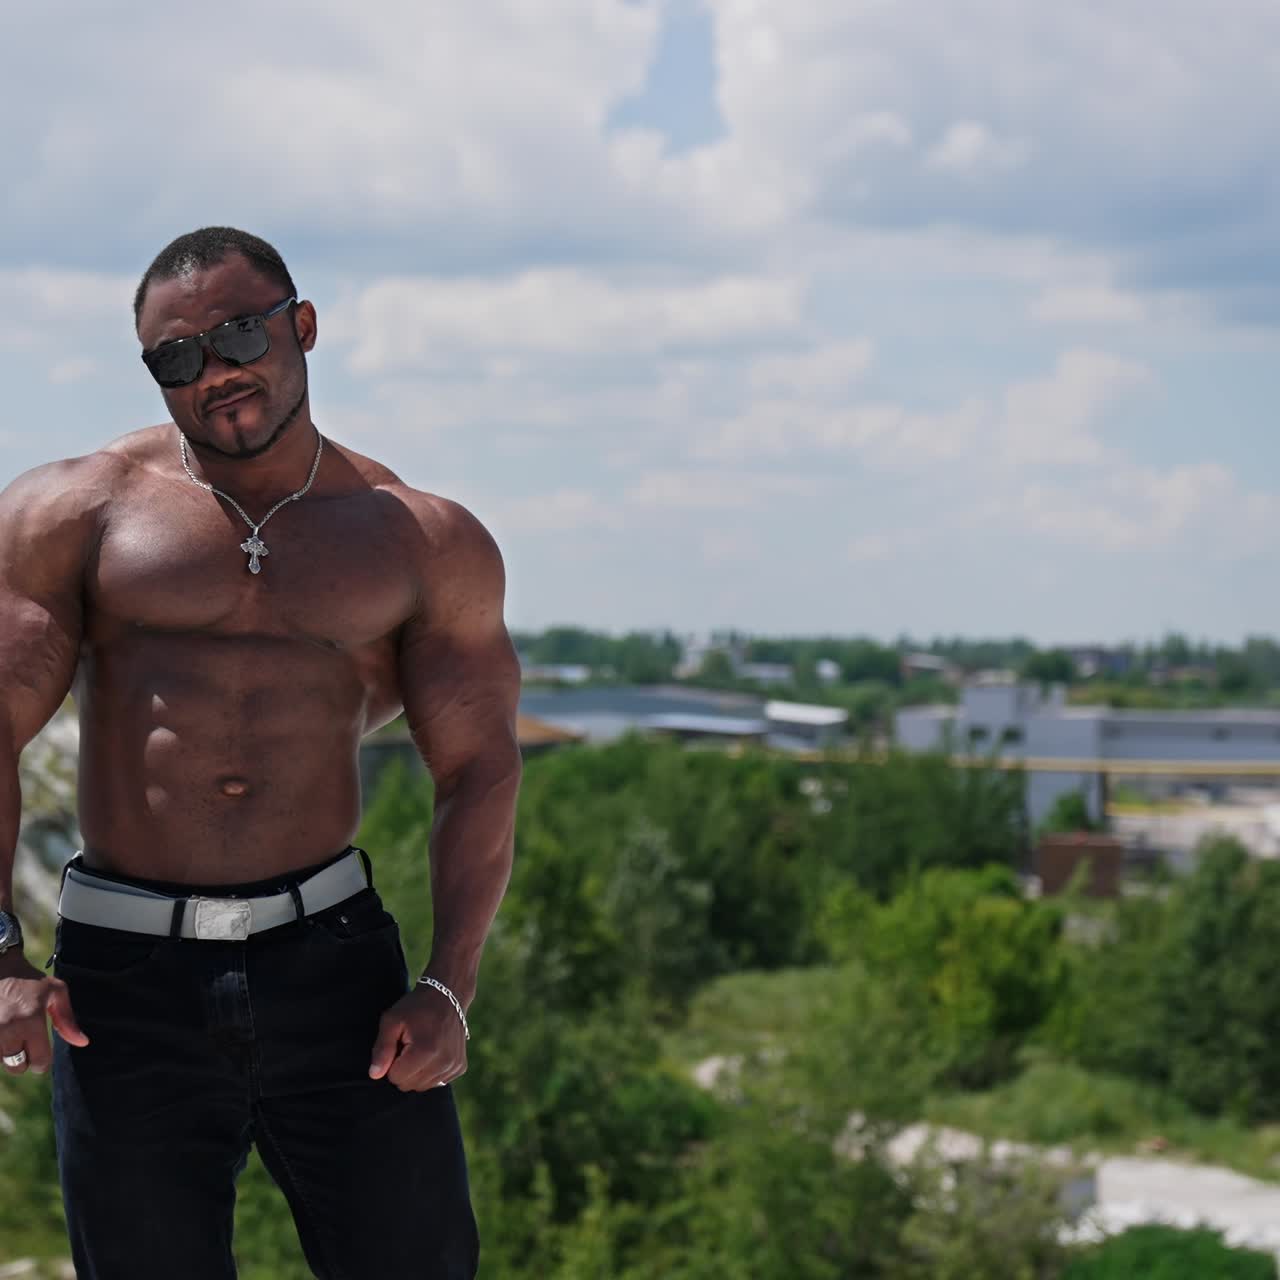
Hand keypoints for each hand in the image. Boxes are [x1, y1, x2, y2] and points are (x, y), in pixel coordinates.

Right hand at [0, 952, 88, 1075]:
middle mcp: (7, 1031)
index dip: (42, 1062)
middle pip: (16, 1067)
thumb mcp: (55, 992)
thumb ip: (67, 1019)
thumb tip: (82, 1042)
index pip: (38, 1061)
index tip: (41, 1056)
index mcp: (30, 1021)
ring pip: (0, 1061)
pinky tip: (1, 1032)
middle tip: (25, 1044)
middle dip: (23, 1060)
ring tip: (10, 1033)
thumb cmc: (29, 980)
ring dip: (6, 1053)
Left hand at [368, 984, 467, 1091]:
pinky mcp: (460, 1067)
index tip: (400, 1044)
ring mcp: (454, 1066)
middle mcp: (443, 1062)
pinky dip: (431, 1071)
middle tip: (409, 1045)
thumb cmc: (416, 1007)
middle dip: (404, 1069)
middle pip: (409, 1085)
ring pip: (423, 1086)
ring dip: (417, 1071)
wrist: (448, 995)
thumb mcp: (392, 1021)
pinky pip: (437, 1082)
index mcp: (425, 1051)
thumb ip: (382, 1049)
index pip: (395, 1077)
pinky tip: (433, 1052)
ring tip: (421, 1048)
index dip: (392, 1062)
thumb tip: (375, 1075)